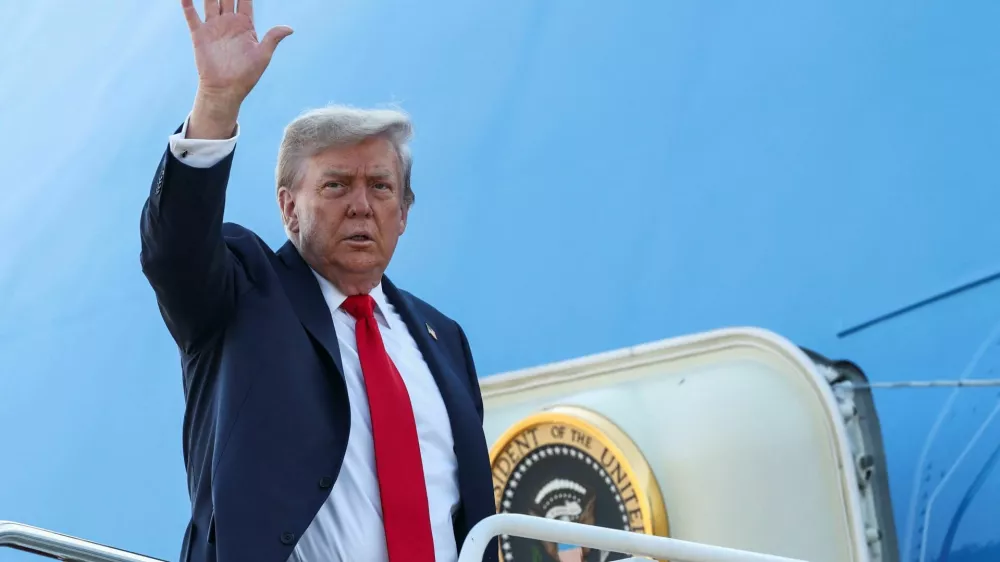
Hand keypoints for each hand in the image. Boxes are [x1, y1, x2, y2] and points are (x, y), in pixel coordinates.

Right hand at [182, 0, 292, 138]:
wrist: (225, 90)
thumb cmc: (247, 76)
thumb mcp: (263, 56)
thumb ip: (272, 38)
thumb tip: (290, 28)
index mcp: (245, 25)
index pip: (245, 0)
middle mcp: (228, 22)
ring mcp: (213, 27)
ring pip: (210, 1)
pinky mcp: (199, 35)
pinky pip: (191, 15)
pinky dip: (187, 3)